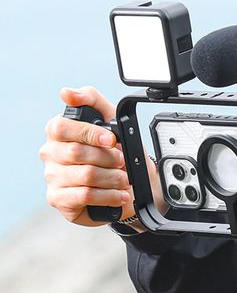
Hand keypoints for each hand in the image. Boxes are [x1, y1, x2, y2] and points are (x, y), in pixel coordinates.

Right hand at [39, 87, 163, 225]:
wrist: (130, 185)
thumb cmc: (117, 150)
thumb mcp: (111, 119)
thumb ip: (91, 99)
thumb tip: (66, 93)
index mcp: (58, 131)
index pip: (61, 127)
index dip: (89, 133)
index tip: (111, 139)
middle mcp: (50, 153)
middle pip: (75, 153)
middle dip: (108, 157)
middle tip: (122, 161)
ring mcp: (52, 177)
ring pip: (84, 175)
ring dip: (112, 177)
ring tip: (124, 179)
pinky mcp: (58, 199)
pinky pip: (84, 196)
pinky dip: (109, 195)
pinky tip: (120, 194)